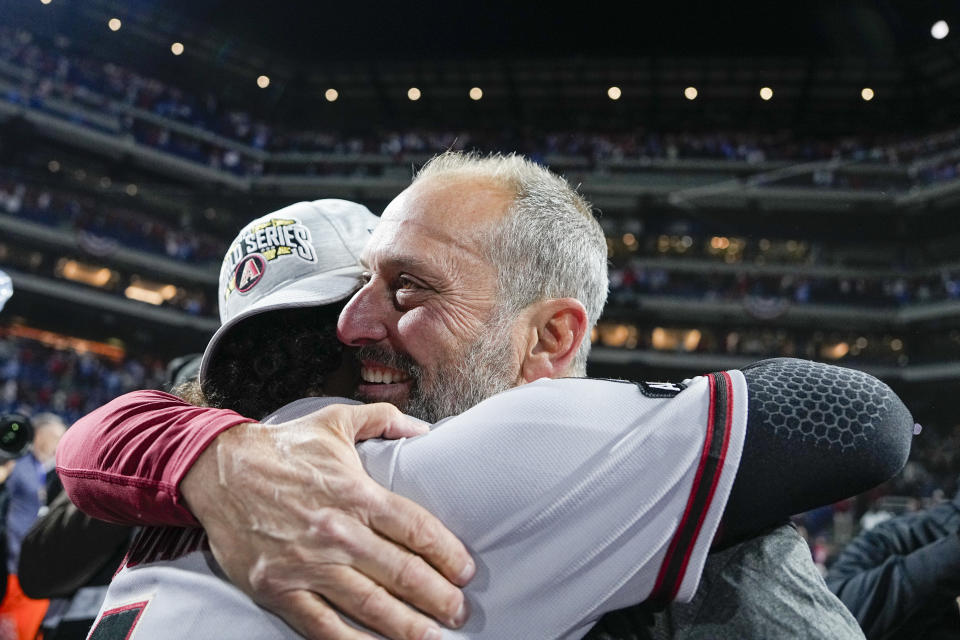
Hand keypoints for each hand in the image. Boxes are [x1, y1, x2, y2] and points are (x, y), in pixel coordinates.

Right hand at [181, 402, 473, 639]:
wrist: (218, 469)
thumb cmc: (283, 447)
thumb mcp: (336, 420)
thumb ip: (384, 419)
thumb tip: (424, 429)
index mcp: (356, 493)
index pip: (416, 529)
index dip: (447, 553)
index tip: (467, 570)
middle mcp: (337, 532)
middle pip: (400, 572)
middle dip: (437, 596)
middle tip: (459, 612)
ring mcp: (308, 564)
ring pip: (369, 604)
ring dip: (406, 626)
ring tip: (433, 638)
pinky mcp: (280, 588)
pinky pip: (322, 625)